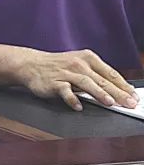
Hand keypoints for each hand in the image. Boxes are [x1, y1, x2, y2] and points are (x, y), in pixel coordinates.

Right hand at [18, 48, 136, 110]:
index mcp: (88, 58)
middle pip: (101, 80)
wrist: (31, 64)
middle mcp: (78, 64)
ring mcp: (65, 73)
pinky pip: (64, 91)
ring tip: (110, 103)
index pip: (111, 73)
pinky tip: (78, 106)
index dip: (124, 86)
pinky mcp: (53, 82)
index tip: (134, 97)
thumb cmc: (58, 67)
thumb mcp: (79, 66)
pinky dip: (71, 99)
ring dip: (98, 93)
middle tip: (129, 103)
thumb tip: (119, 92)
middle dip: (118, 93)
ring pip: (86, 83)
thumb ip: (97, 77)